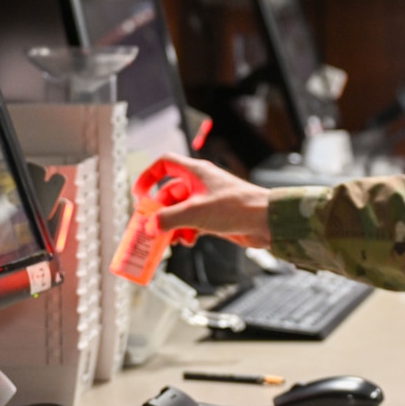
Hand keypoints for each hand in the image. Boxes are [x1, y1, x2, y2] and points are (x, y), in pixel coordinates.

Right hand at [134, 154, 272, 248]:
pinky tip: (188, 240)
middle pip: (169, 194)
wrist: (266, 221)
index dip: (149, 177)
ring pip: (179, 211)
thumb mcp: (196, 213)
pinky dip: (186, 231)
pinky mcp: (214, 216)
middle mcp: (200, 184)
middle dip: (159, 213)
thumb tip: (149, 227)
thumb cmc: (237, 207)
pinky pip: (191, 222)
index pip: (165, 164)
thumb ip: (168, 219)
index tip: (138, 195)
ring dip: (172, 225)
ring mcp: (207, 200)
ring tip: (170, 240)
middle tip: (150, 229)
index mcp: (195, 172)